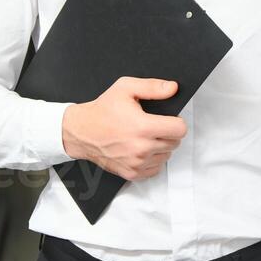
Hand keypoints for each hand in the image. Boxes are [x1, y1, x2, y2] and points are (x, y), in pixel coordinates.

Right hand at [61, 76, 187, 180]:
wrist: (81, 132)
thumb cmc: (102, 110)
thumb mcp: (125, 88)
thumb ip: (152, 87)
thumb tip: (173, 88)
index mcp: (143, 127)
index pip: (180, 130)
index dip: (177, 122)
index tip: (168, 119)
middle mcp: (141, 148)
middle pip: (175, 143)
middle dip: (168, 133)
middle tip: (153, 126)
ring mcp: (136, 163)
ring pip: (166, 156)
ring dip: (161, 147)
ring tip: (144, 137)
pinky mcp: (132, 173)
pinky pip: (155, 169)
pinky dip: (152, 160)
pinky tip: (141, 148)